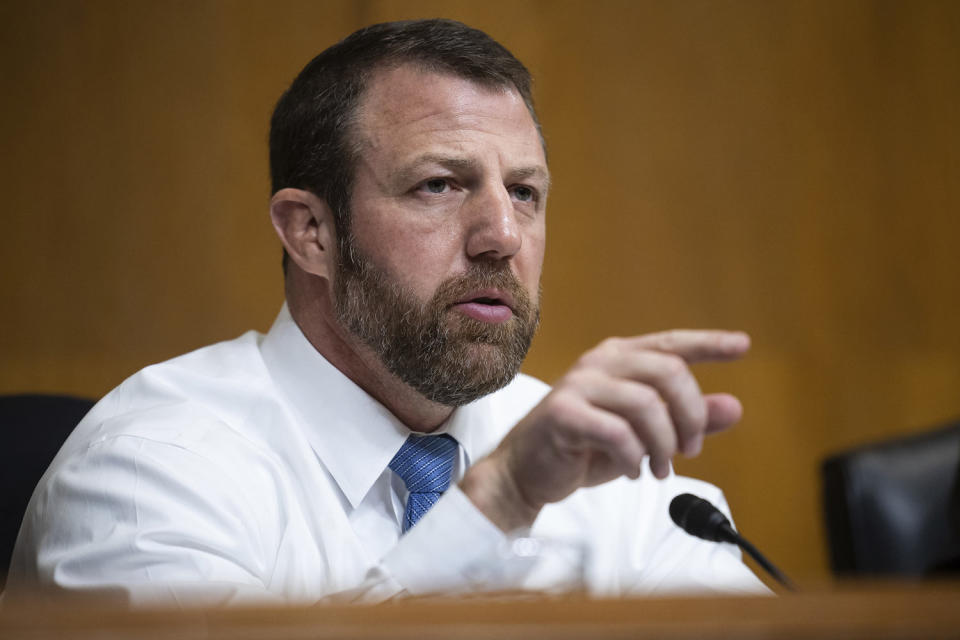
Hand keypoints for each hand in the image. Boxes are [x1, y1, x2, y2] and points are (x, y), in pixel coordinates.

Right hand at [460, 330, 749, 530]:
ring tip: (661, 469)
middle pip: (667, 370)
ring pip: (646, 403)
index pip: (671, 344)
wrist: (526, 472)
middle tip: (690, 450)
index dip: (708, 344)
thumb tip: (735, 406)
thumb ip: (686, 420)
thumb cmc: (584, 447)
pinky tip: (633, 471)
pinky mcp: (562, 412)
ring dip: (663, 444)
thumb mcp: (645, 435)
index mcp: (619, 358)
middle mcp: (600, 362)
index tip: (742, 345)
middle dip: (690, 414)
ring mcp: (579, 384)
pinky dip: (633, 457)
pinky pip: (616, 432)